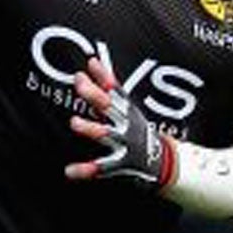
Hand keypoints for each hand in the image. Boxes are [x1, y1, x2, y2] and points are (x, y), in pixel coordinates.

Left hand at [65, 58, 172, 187]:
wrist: (163, 162)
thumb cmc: (137, 131)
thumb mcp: (127, 108)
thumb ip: (108, 88)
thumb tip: (92, 62)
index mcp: (128, 111)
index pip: (115, 89)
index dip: (104, 76)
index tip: (91, 63)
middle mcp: (127, 125)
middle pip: (110, 107)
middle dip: (95, 95)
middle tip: (79, 83)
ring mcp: (124, 144)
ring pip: (106, 134)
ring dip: (91, 128)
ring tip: (73, 122)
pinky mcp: (120, 163)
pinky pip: (102, 168)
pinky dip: (86, 170)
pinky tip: (69, 171)